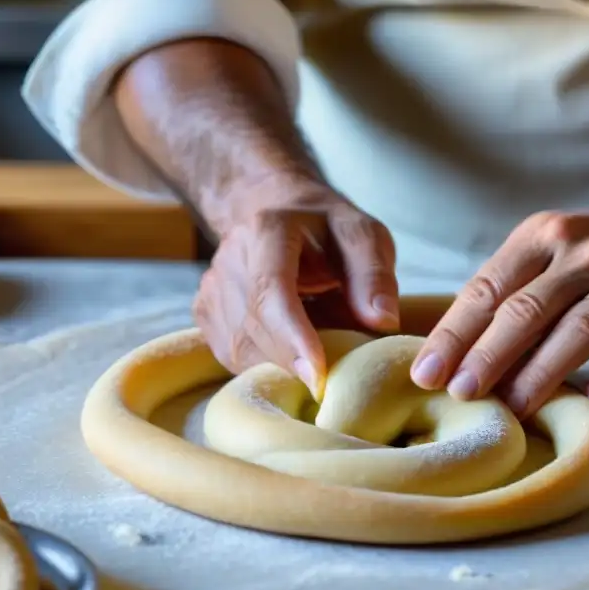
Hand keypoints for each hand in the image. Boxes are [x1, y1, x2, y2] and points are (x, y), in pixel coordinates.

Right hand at [194, 175, 398, 396]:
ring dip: (284, 363)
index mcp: (268, 231)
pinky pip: (236, 358)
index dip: (293, 337)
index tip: (318, 375)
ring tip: (317, 343)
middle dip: (298, 360)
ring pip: (243, 351)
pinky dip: (268, 364)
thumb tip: (383, 320)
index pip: (272, 292)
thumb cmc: (326, 231)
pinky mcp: (205, 315)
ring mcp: (210, 289)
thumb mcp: (362, 235)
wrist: (274, 213)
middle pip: (256, 330)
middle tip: (339, 367)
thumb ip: (374, 273)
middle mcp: (229, 259)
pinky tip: (290, 346)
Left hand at [409, 204, 588, 414]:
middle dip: (489, 355)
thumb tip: (448, 359)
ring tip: (514, 408)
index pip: (489, 288)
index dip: (455, 334)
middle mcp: (588, 252)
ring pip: (582, 327)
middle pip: (529, 309)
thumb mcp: (550, 257)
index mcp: (544, 237)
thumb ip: (509, 296)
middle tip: (462, 395)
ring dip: (543, 371)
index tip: (427, 374)